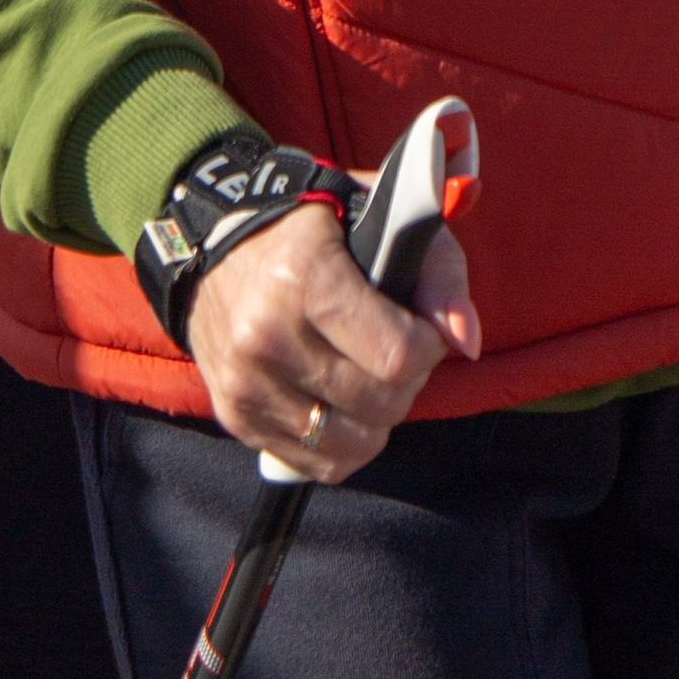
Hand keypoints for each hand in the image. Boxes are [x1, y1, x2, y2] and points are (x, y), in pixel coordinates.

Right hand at [185, 198, 479, 478]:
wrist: (211, 240)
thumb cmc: (310, 225)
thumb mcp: (379, 214)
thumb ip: (438, 271)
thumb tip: (467, 341)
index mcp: (304, 276)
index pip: (396, 355)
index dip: (428, 345)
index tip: (422, 326)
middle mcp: (266, 334)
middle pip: (379, 404)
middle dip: (407, 381)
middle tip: (397, 348)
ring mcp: (246, 381)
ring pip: (351, 444)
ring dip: (377, 418)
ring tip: (368, 375)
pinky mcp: (235, 415)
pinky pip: (315, 464)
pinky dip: (342, 443)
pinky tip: (340, 401)